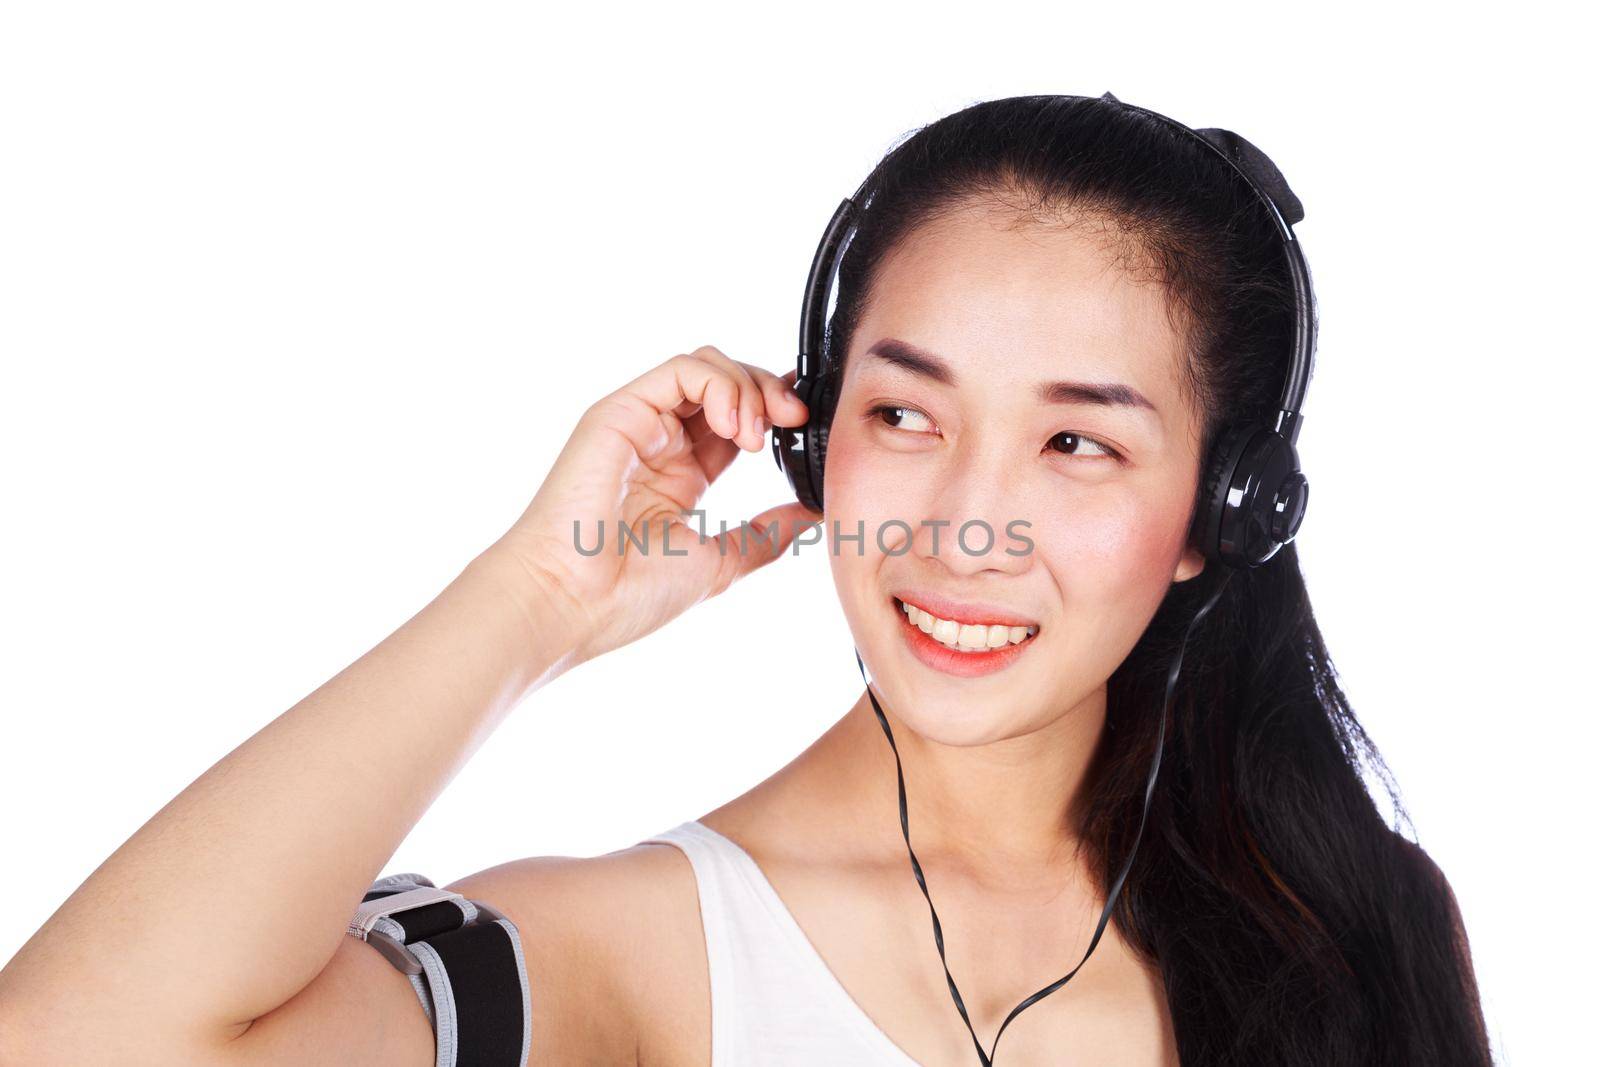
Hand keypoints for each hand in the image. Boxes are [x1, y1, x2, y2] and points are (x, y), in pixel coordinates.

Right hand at [481, 346, 815, 666]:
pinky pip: (682, 370)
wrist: (575, 601)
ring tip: (757, 435)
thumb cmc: (629, 593)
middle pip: (727, 384)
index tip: (808, 427)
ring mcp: (640, 423)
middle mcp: (660, 442)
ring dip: (749, 388)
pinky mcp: (621, 410)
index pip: (737, 420)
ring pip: (707, 367)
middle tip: (796, 421)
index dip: (776, 413)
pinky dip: (720, 385)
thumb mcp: (720, 562)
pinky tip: (734, 425)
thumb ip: (766, 534)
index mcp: (681, 475)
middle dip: (771, 393)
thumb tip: (812, 513)